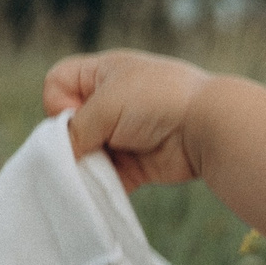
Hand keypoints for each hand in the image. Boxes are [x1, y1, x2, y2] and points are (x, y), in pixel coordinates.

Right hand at [40, 51, 214, 191]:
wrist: (208, 127)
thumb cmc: (156, 100)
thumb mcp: (105, 104)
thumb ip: (74, 130)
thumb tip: (62, 156)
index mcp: (102, 74)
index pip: (58, 82)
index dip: (57, 102)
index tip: (74, 116)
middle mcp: (110, 103)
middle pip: (68, 124)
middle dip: (70, 141)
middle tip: (83, 150)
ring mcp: (122, 135)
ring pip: (85, 155)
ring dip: (85, 167)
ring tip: (94, 172)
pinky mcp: (135, 165)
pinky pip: (107, 179)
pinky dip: (101, 187)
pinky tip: (101, 190)